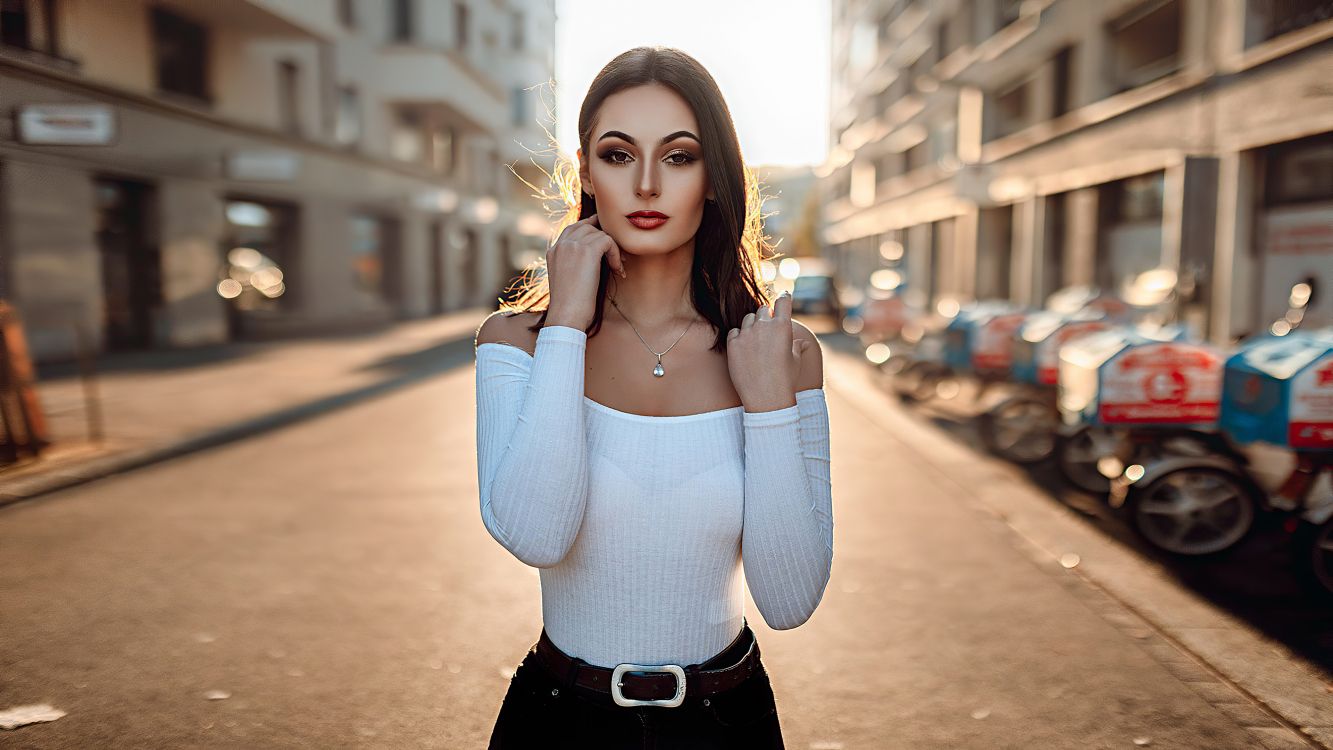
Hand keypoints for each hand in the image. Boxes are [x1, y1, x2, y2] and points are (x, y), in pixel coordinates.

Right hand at [545, 213, 626, 329]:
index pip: (573, 229)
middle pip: (588, 227)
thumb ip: (574, 263)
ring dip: (612, 249)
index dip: (591, 231)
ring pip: (599, 234)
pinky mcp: (587, 250)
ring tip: (617, 266)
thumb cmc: (570, 306)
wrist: (567, 315)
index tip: (605, 243)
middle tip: (615, 257)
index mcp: (553, 251)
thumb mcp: (567, 279)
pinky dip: (616, 254)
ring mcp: (573, 246)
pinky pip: (608, 241)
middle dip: (604, 239)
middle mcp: (561, 245)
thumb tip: (596, 257)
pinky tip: (618, 270)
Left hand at [725, 292, 811, 411]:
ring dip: (752, 325)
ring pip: (748, 319)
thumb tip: (801, 343)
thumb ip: (796, 346)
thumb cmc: (785, 379)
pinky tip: (744, 348)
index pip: (783, 301)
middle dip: (766, 317)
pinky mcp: (733, 344)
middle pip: (763, 310)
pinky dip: (739, 336)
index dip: (783, 298)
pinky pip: (735, 332)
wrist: (766, 397)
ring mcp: (747, 334)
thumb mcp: (795, 361)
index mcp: (782, 327)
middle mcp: (764, 326)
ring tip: (756, 342)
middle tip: (767, 330)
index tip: (783, 296)